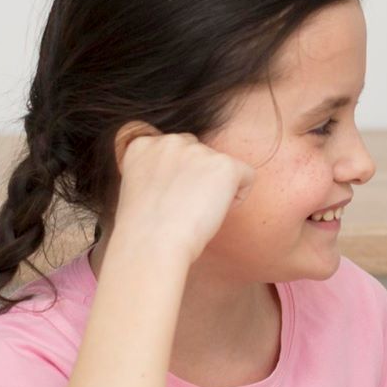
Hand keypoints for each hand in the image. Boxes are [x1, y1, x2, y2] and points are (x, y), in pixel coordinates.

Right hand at [108, 126, 255, 264]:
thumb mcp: (138, 190)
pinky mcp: (224, 164)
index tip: (169, 198)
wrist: (152, 245)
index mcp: (143, 145)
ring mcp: (198, 150)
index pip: (172, 149)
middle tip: (185, 208)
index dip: (177, 175)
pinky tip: (216, 213)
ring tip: (196, 213)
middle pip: (199, 153)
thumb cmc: (144, 231)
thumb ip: (158, 173)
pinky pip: (247, 176)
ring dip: (217, 188)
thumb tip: (184, 179)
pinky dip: (239, 196)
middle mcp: (170, 141)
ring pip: (222, 167)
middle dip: (199, 177)